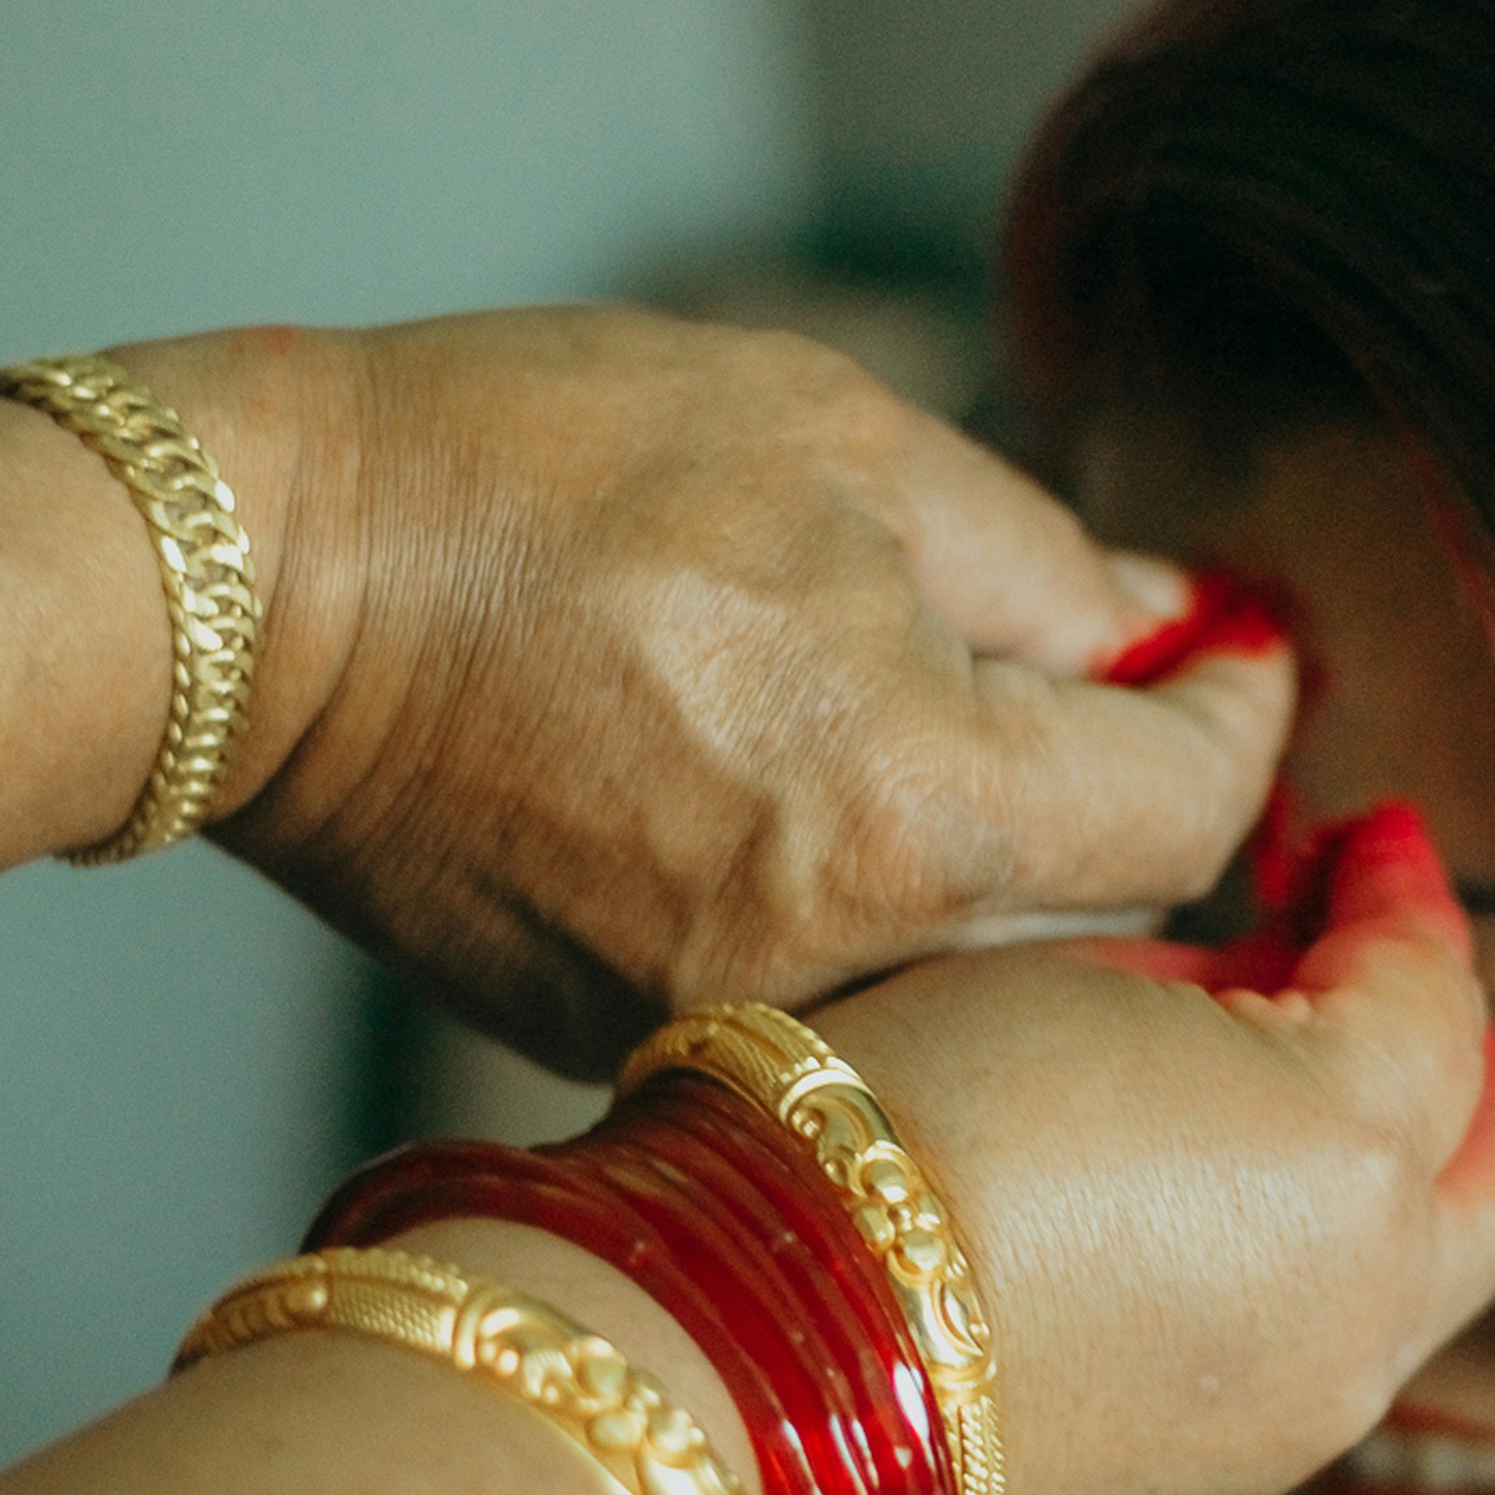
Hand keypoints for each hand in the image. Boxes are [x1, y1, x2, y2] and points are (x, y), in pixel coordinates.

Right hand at [126, 308, 1293, 1076]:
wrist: (252, 602)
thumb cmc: (530, 477)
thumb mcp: (835, 442)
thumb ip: (1048, 564)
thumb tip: (1175, 628)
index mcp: (917, 808)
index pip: (1189, 813)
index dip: (1242, 715)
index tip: (1239, 648)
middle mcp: (840, 970)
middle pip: (1106, 923)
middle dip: (1153, 810)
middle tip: (1158, 705)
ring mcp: (725, 1036)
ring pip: (976, 989)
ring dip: (1025, 886)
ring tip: (1008, 764)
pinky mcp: (630, 1052)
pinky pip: (833, 1011)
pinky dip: (877, 930)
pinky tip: (836, 827)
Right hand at [809, 808, 1494, 1494]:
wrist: (764, 1357)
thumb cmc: (898, 1123)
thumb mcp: (1083, 980)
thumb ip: (1229, 980)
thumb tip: (1278, 982)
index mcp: (1353, 1149)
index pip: (1433, 991)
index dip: (1402, 896)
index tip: (1370, 839)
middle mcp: (1372, 1304)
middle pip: (1492, 1166)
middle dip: (1460, 1056)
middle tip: (1387, 970)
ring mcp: (1307, 1416)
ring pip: (1424, 1272)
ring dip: (1396, 1171)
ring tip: (1287, 1083)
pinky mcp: (1230, 1485)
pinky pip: (1330, 1346)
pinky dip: (1319, 1259)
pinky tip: (1214, 1202)